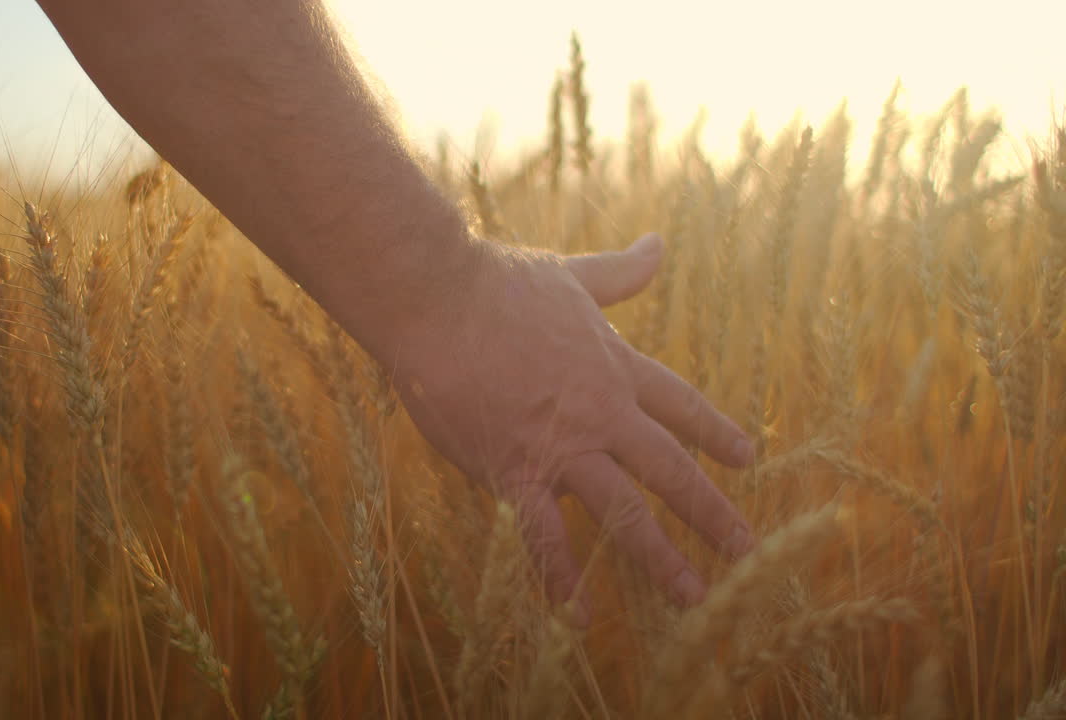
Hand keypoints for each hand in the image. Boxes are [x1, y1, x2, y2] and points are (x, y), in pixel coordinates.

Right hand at [388, 233, 755, 623]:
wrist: (437, 298)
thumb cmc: (494, 281)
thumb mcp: (569, 275)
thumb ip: (618, 272)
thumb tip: (660, 243)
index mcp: (613, 365)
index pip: (679, 405)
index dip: (715, 431)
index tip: (748, 455)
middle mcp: (601, 412)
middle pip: (670, 468)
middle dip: (712, 510)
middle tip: (746, 549)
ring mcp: (562, 446)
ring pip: (625, 511)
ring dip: (661, 556)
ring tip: (694, 597)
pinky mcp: (515, 469)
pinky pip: (544, 534)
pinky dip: (562, 576)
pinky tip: (580, 617)